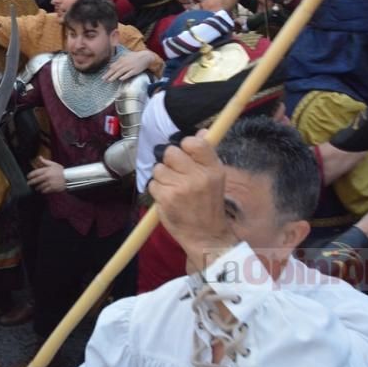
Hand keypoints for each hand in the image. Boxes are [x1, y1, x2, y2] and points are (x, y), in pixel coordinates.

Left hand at [26, 156, 65, 193]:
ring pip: (40, 186)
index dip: (30, 175)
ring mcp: (49, 183)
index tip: (28, 176)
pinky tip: (42, 190)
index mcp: (46, 170)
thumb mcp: (53, 164)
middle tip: (29, 183)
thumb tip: (39, 157)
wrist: (69, 177)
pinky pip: (45, 190)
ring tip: (36, 187)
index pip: (35, 173)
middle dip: (31, 182)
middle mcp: (47, 177)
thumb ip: (45, 161)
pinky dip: (42, 191)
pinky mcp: (52, 188)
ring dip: (37, 187)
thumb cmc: (61, 171)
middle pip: (36, 180)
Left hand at [103, 49, 153, 81]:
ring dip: (114, 76)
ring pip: (120, 72)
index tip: (103, 76)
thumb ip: (118, 61)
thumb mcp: (125, 56)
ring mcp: (130, 67)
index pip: (113, 66)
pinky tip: (120, 79)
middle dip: (109, 75)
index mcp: (122, 60)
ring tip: (109, 81)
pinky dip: (124, 76)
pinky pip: (129, 74)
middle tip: (103, 80)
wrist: (145, 57)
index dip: (108, 72)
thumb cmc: (135, 57)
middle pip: (115, 70)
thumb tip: (111, 65)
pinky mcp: (135, 70)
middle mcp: (125, 63)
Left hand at [148, 134, 236, 270]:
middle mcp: (198, 176)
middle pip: (170, 152)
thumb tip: (201, 131)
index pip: (194, 142)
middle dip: (170, 161)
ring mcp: (181, 187)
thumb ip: (205, 154)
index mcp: (213, 168)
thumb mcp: (214, 178)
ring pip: (159, 168)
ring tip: (174, 188)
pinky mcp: (166, 198)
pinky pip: (153, 183)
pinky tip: (169, 198)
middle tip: (177, 174)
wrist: (206, 235)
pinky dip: (157, 190)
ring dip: (162, 177)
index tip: (186, 154)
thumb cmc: (208, 205)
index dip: (185, 145)